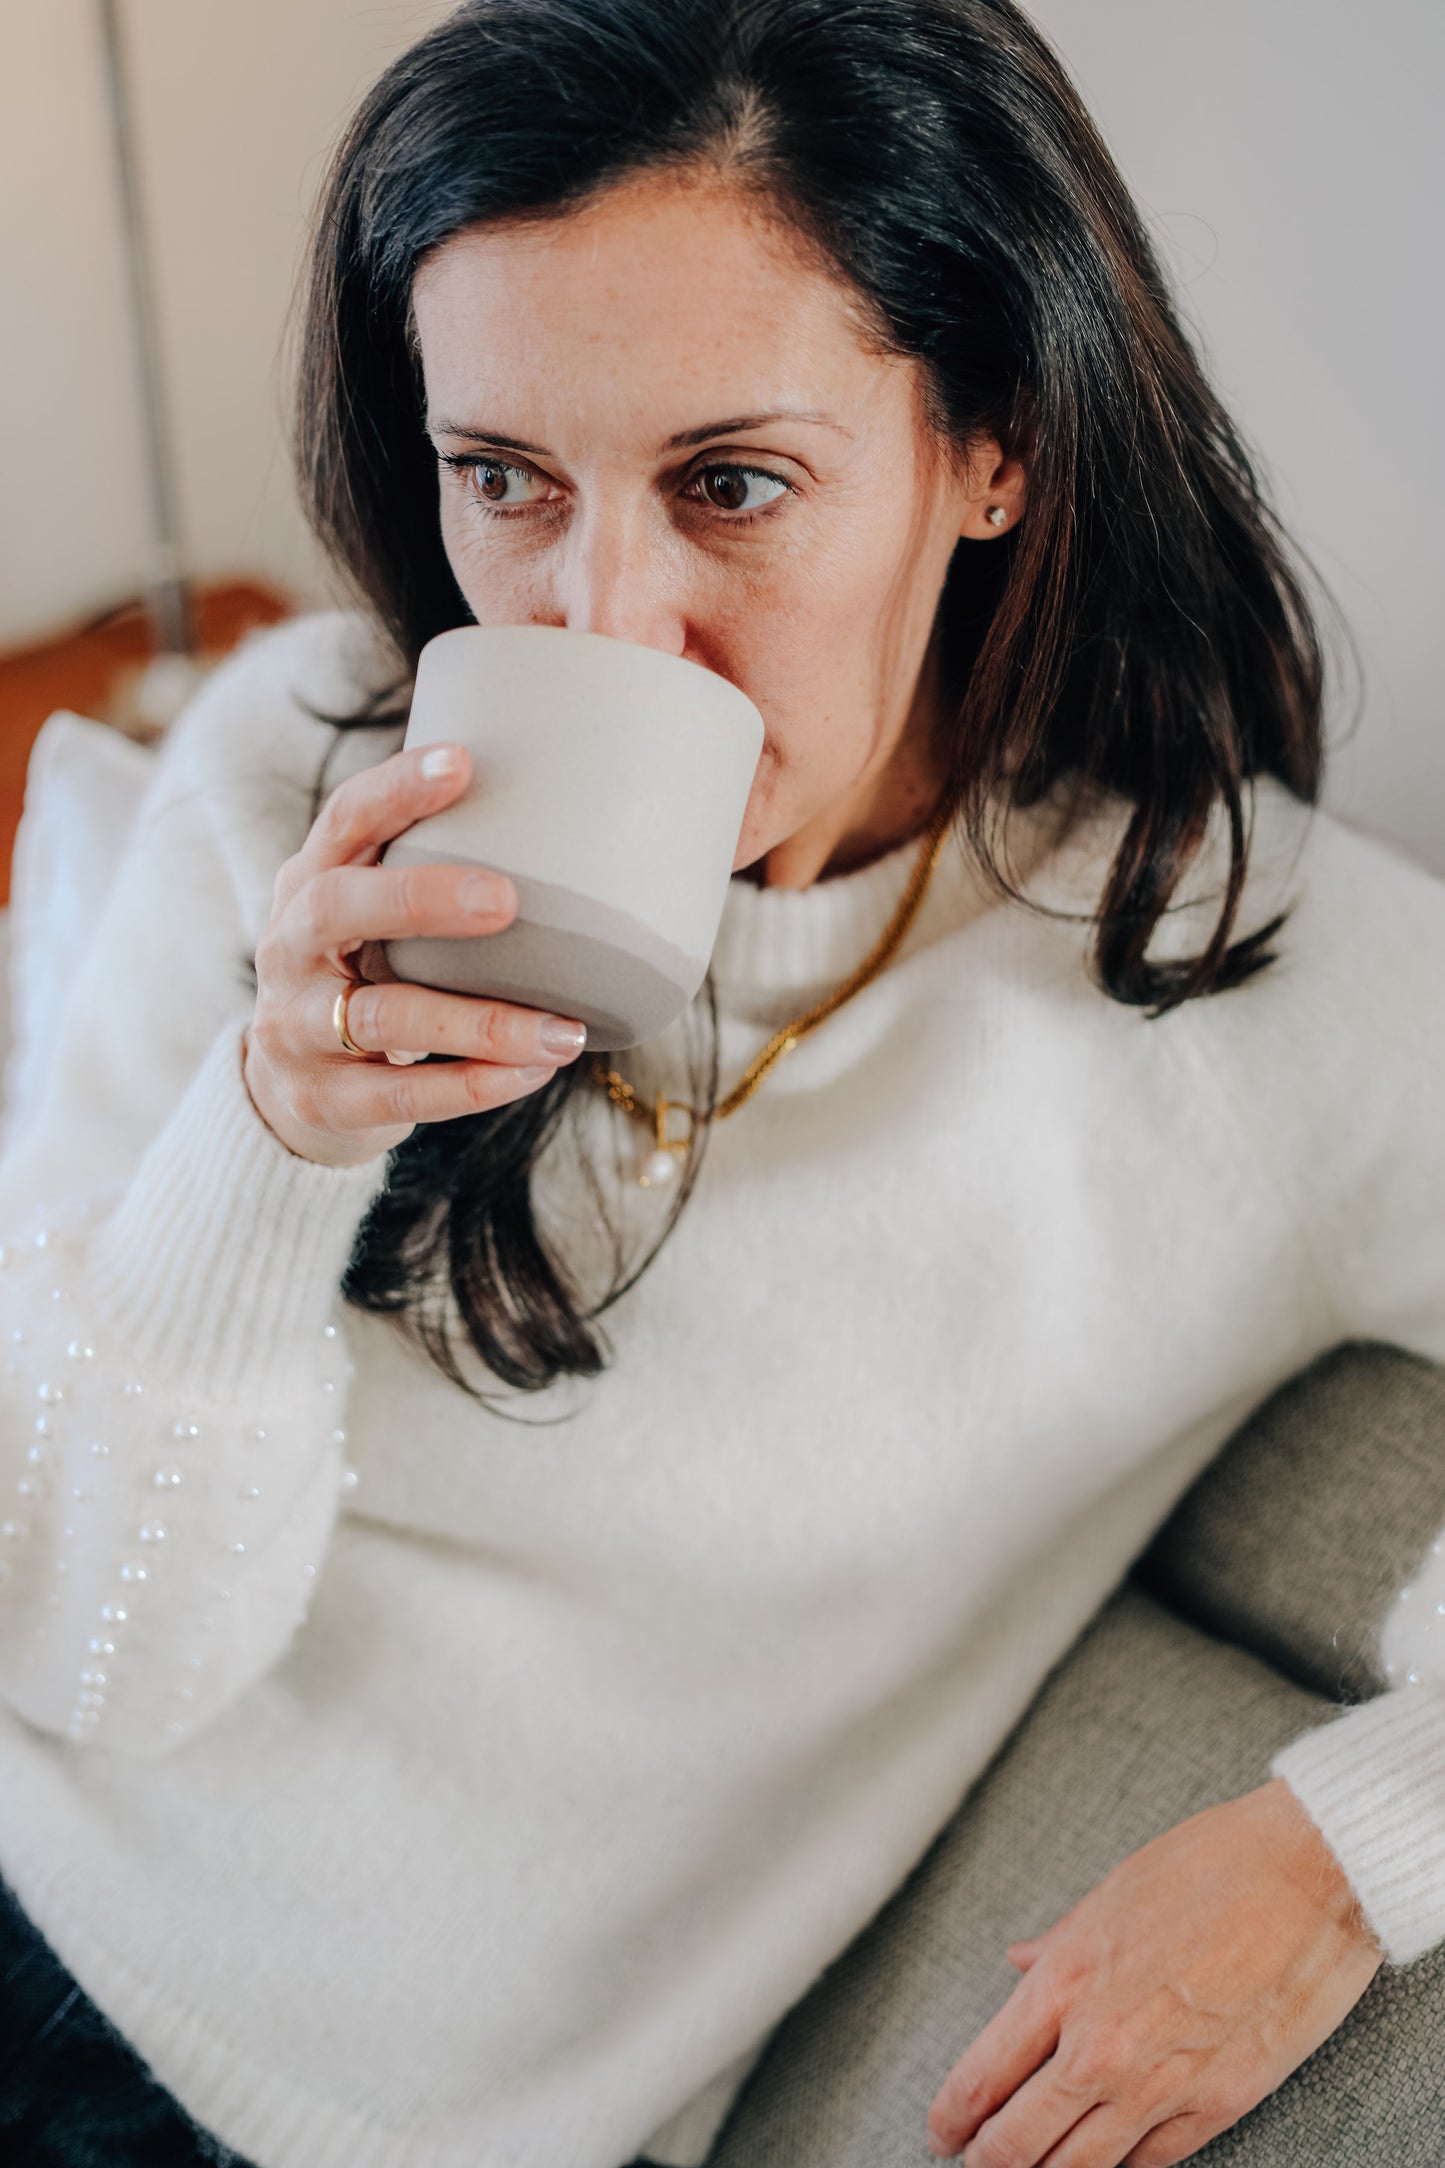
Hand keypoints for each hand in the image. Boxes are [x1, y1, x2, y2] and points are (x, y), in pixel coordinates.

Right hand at [242, 740, 588, 1167]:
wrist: (287, 1093)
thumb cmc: (363, 979)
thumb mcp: (371, 921)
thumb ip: (428, 876)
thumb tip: (562, 818)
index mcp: (308, 884)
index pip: (342, 821)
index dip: (394, 789)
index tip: (462, 762)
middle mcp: (289, 948)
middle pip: (338, 908)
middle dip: (420, 899)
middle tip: (508, 900)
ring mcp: (295, 1028)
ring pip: (384, 1020)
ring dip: (481, 1024)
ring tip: (564, 1032)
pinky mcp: (323, 1100)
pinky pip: (403, 1096)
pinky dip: (473, 1086)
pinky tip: (533, 1073)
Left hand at [925, 1778, 1382, 2166]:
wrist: (1307, 1876)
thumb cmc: (1209, 1866)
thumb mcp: (1110, 1892)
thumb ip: (1058, 1943)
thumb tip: (1018, 1962)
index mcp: (1064, 1982)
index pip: (983, 2077)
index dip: (952, 2117)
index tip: (941, 2131)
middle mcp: (1101, 2046)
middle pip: (1019, 2142)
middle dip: (987, 2162)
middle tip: (974, 2163)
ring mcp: (1161, 2084)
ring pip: (1082, 2167)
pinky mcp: (1219, 2104)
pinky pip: (1152, 2161)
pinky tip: (1108, 2164)